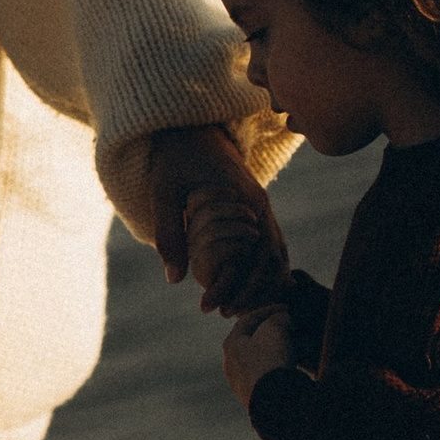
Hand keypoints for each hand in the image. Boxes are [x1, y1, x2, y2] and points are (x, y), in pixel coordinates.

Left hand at [149, 124, 289, 316]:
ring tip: (237, 308)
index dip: (234, 286)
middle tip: (224, 314)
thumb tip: (174, 279)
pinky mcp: (256, 208)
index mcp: (244, 200)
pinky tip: (250, 288)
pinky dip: (265, 269)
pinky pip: (270, 243)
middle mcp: (260, 204)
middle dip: (252, 291)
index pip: (252, 255)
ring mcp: (261, 206)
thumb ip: (169, 233)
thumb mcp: (163, 193)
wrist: (189, 126)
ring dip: (261, 282)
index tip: (211, 307)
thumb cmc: (173, 158)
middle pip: (271, 259)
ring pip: (276, 253)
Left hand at [221, 307, 293, 405]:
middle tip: (290, 326)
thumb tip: (283, 320)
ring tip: (294, 346)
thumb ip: (278, 319)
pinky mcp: (254, 398)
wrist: (274, 402)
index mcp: (230, 344)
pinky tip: (291, 367)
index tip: (287, 309)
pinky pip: (267, 376)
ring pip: (260, 359)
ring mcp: (241, 383)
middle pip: (253, 340)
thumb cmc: (270, 359)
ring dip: (276, 350)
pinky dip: (278, 367)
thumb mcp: (275, 329)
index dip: (270, 310)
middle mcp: (231, 364)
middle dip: (272, 331)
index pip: (249, 319)